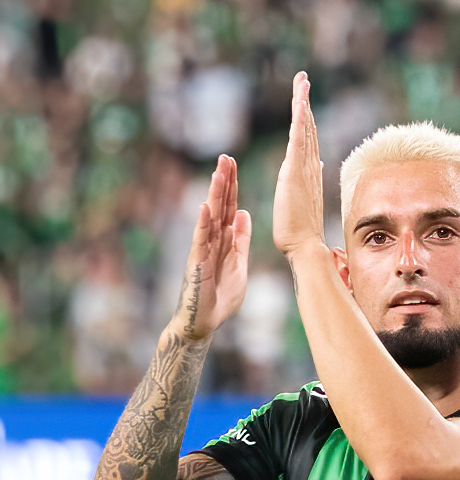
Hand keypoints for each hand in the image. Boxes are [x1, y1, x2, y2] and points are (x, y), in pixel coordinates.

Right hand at [171, 154, 251, 341]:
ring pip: (209, 219)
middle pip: (218, 207)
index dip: (231, 187)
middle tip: (226, 157)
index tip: (233, 163)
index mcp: (223, 241)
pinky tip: (204, 208)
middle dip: (223, 183)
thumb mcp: (238, 264)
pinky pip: (200, 242)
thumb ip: (240, 240)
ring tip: (218, 174)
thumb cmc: (220, 297)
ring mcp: (202, 252)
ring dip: (214, 197)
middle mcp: (211, 242)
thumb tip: (243, 213)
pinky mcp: (197, 265)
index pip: (228, 208)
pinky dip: (202, 225)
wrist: (204, 323)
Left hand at [273, 72, 325, 259]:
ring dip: (302, 103)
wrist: (303, 246)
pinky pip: (298, 140)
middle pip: (307, 128)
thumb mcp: (301, 202)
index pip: (307, 141)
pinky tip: (300, 104)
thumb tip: (319, 165)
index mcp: (308, 174)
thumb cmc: (299, 234)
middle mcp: (309, 168)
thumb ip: (309, 183)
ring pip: (304, 129)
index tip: (304, 99)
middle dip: (304, 102)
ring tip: (302, 81)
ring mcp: (303, 169)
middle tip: (303, 79)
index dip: (306, 119)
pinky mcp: (295, 173)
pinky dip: (300, 121)